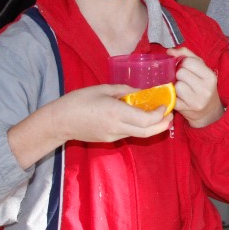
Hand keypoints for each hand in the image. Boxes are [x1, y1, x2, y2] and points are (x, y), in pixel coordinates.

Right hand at [46, 84, 173, 143]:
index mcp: (116, 113)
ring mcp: (114, 136)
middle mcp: (118, 127)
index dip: (160, 114)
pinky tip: (140, 117)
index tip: (164, 104)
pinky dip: (140, 127)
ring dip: (153, 127)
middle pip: (149, 132)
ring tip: (159, 115)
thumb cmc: (78, 101)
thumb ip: (124, 90)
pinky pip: (130, 134)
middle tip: (170, 114)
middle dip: (163, 124)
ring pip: (141, 135)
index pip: (147, 119)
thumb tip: (140, 91)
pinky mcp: (110, 140)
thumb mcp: (102, 89)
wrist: (59, 122)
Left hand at [169, 46, 222, 127]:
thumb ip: (187, 55)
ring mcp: (195, 100)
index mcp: (210, 76)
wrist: (208, 112)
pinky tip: (178, 97)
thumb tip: (170, 51)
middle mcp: (205, 89)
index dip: (183, 64)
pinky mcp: (185, 109)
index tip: (186, 69)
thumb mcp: (201, 69)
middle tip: (184, 80)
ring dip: (176, 86)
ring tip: (182, 89)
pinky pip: (171, 97)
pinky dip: (171, 95)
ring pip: (176, 85)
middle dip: (179, 75)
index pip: (188, 62)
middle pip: (180, 73)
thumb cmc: (203, 86)